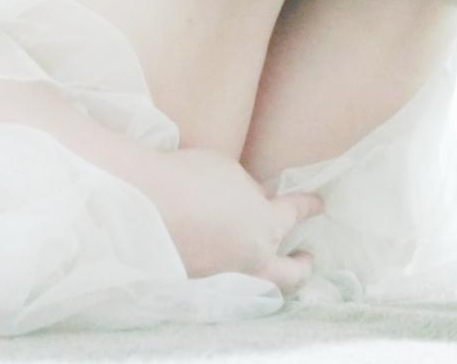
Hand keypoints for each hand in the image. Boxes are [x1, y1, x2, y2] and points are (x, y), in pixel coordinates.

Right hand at [141, 147, 324, 295]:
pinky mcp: (194, 284)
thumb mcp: (229, 173)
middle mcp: (249, 260)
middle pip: (289, 275)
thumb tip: (254, 202)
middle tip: (307, 257)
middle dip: (302, 266)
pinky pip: (225, 279)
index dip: (309, 206)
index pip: (295, 214)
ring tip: (266, 264)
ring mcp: (221, 277)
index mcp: (264, 226)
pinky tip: (224, 258)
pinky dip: (232, 270)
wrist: (138, 205)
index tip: (319, 203)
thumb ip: (250, 192)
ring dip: (267, 273)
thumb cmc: (189, 178)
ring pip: (257, 283)